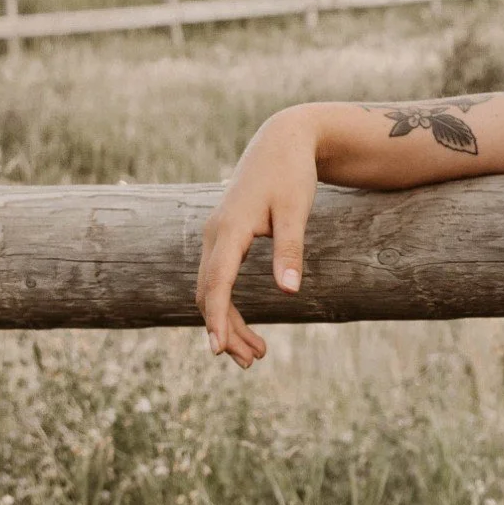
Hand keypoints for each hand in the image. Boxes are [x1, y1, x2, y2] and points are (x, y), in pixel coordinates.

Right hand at [197, 107, 322, 368]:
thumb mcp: (295, 211)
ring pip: (210, 290)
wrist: (282, 141)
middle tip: (252, 362)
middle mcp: (214, 234)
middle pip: (208, 293)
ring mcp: (215, 236)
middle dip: (225, 330)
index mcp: (229, 228)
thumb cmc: (292, 174)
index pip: (216, 282)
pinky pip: (217, 279)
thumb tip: (290, 291)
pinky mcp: (223, 238)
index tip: (218, 349)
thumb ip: (291, 249)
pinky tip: (245, 325)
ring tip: (256, 355)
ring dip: (228, 323)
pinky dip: (227, 305)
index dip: (217, 317)